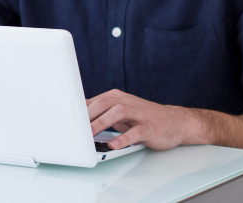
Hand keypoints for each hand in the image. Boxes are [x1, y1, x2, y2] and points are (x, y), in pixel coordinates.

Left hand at [86, 89, 200, 150]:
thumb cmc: (143, 117)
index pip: (95, 100)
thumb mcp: (120, 110)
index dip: (80, 109)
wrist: (175, 121)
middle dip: (89, 114)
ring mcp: (139, 114)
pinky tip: (114, 144)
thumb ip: (102, 111)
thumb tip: (78, 115)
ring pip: (118, 112)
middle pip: (104, 103)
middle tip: (76, 126)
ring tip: (90, 134)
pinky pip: (135, 132)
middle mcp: (127, 102)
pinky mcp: (149, 127)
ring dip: (102, 122)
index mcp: (117, 97)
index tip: (67, 118)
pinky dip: (124, 138)